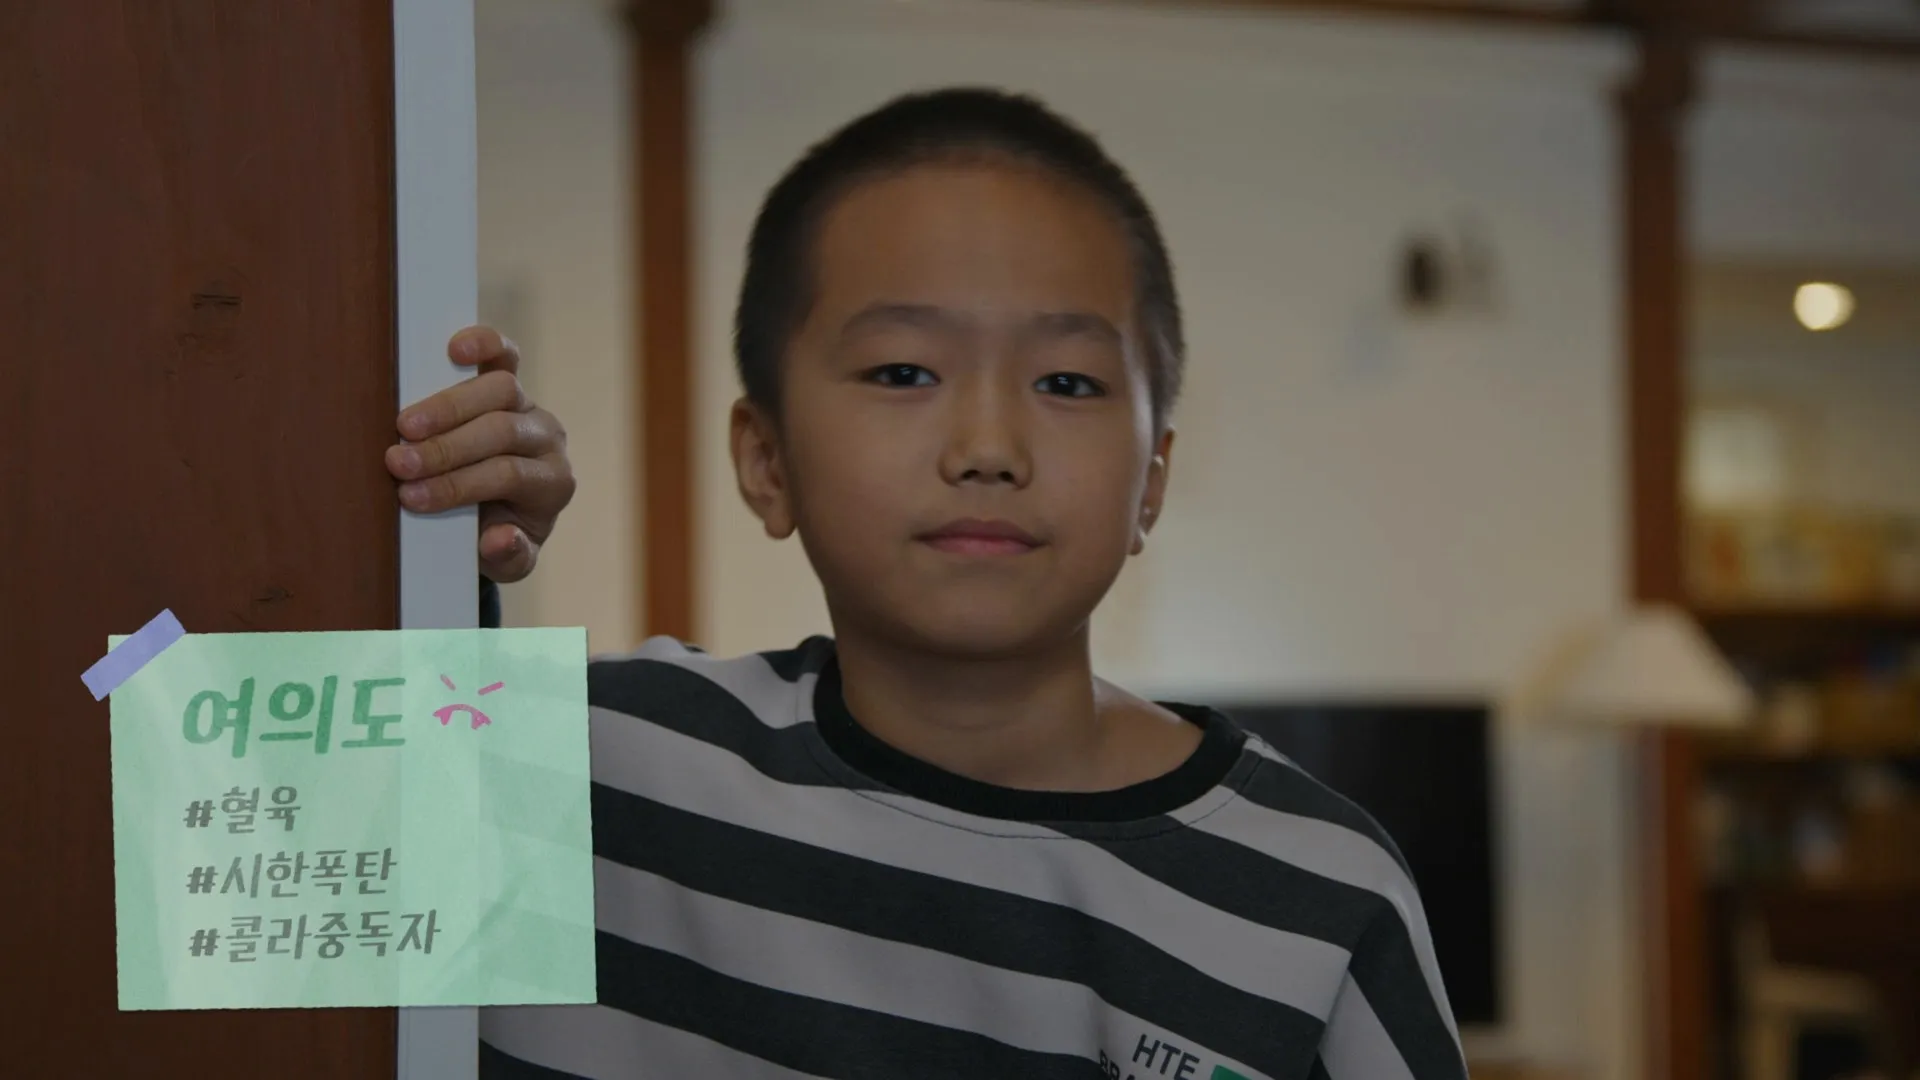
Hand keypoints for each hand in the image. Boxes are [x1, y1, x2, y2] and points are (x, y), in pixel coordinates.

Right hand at [385, 326, 575, 582]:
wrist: (502, 512)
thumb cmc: (499, 534)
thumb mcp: (509, 562)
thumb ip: (510, 557)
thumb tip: (500, 539)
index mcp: (553, 484)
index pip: (507, 476)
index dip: (458, 485)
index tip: (410, 497)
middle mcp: (548, 439)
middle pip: (501, 431)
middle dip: (446, 449)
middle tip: (397, 462)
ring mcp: (529, 405)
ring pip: (500, 390)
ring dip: (448, 406)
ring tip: (403, 425)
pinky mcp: (509, 380)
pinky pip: (504, 354)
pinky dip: (484, 345)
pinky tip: (454, 350)